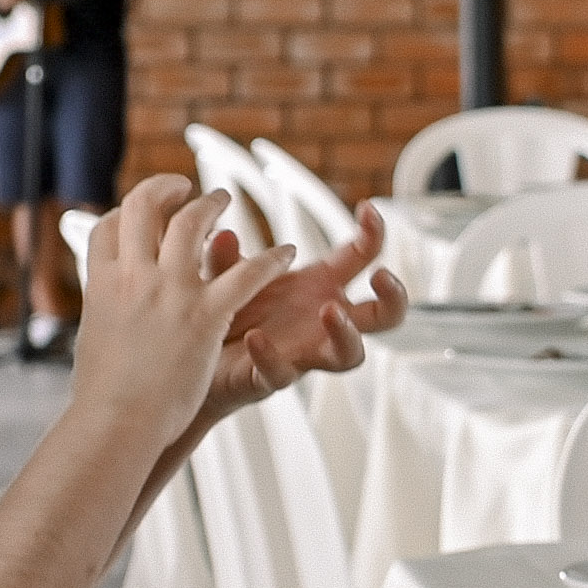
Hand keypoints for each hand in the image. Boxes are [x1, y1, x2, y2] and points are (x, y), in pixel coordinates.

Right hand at [67, 177, 294, 437]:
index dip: (126, 214)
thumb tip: (104, 308)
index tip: (142, 215)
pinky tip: (285, 254)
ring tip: (224, 199)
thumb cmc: (104, 394)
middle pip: (143, 208)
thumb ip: (105, 313)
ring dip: (212, 205)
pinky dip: (270, 260)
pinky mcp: (205, 314)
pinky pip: (247, 274)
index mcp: (102, 284)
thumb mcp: (94, 338)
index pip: (109, 227)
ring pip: (193, 224)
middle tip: (184, 187)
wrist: (116, 422)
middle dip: (165, 189)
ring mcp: (170, 292)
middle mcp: (133, 277)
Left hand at [196, 198, 409, 421]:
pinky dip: (271, 356)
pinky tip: (256, 338)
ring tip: (329, 311)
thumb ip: (225, 259)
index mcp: (317, 286)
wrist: (194, 366)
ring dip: (347, 333)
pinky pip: (282, 374)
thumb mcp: (225, 277)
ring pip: (349, 355)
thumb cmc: (226, 315)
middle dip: (393, 297)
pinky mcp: (272, 378)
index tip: (368, 208)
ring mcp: (303, 352)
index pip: (361, 258)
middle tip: (382, 277)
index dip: (373, 233)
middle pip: (383, 316)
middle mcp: (320, 321)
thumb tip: (221, 235)